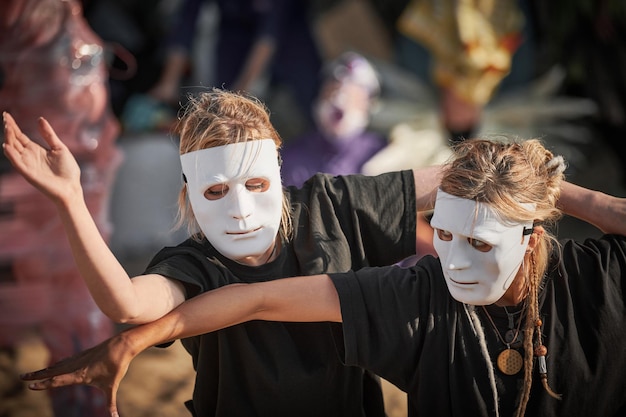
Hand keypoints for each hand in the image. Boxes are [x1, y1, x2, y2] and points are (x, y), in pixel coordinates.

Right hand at [2, 112, 81, 204]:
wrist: (72, 187)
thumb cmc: (67, 170)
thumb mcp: (59, 148)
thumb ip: (48, 135)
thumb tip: (39, 119)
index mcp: (35, 150)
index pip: (20, 136)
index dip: (13, 126)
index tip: (6, 115)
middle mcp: (28, 156)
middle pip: (14, 141)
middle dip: (9, 130)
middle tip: (5, 118)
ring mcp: (27, 165)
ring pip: (13, 150)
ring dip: (9, 139)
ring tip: (7, 128)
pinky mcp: (29, 174)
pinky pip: (17, 163)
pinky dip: (11, 155)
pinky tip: (7, 146)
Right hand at [20, 333, 135, 416]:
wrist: (122, 345)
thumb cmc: (117, 366)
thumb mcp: (112, 386)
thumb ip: (110, 403)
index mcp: (80, 374)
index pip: (58, 381)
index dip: (44, 384)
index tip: (30, 386)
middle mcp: (76, 365)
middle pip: (52, 371)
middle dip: (36, 375)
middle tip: (21, 377)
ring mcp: (79, 358)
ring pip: (58, 365)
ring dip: (44, 370)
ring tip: (32, 374)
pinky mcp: (83, 354)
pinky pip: (66, 361)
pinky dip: (57, 364)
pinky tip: (54, 366)